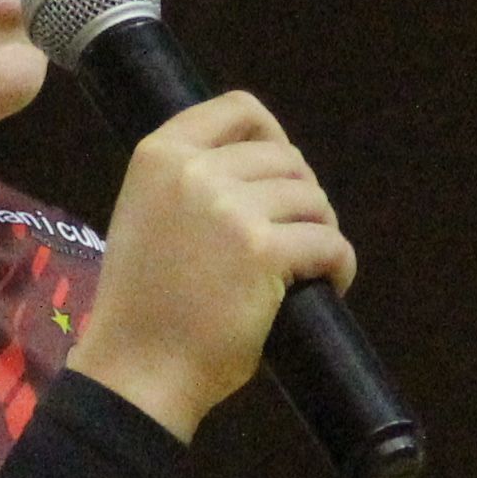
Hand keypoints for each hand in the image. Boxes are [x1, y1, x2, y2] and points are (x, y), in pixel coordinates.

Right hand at [75, 93, 354, 437]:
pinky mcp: (265, 251)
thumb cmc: (142, 303)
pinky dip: (339, 265)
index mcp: (160, 154)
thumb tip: (256, 167)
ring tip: (309, 264)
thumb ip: (187, 182)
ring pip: (313, 199)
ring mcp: (231, 209)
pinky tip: (328, 284)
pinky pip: (330, 243)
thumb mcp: (146, 215)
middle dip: (301, 196)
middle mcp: (195, 170)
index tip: (280, 172)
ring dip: (321, 230)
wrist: (137, 368)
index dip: (272, 135)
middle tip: (295, 235)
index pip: (239, 109)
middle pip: (285, 158)